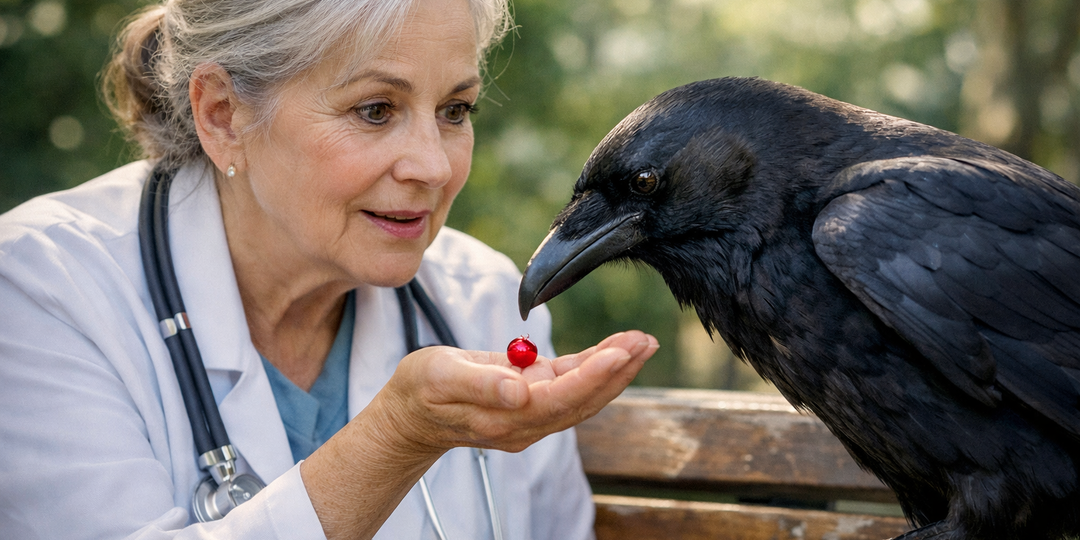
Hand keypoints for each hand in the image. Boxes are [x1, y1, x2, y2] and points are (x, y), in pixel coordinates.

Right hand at [380, 330, 658, 453]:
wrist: (411, 414)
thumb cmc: (420, 391)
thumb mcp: (438, 378)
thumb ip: (481, 386)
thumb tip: (519, 393)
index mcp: (505, 418)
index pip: (559, 399)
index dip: (591, 377)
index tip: (618, 353)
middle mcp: (526, 422)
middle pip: (582, 400)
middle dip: (617, 371)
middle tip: (645, 341)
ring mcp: (532, 413)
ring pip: (584, 394)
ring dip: (616, 369)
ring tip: (643, 342)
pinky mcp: (532, 398)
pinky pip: (571, 383)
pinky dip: (596, 366)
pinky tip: (617, 349)